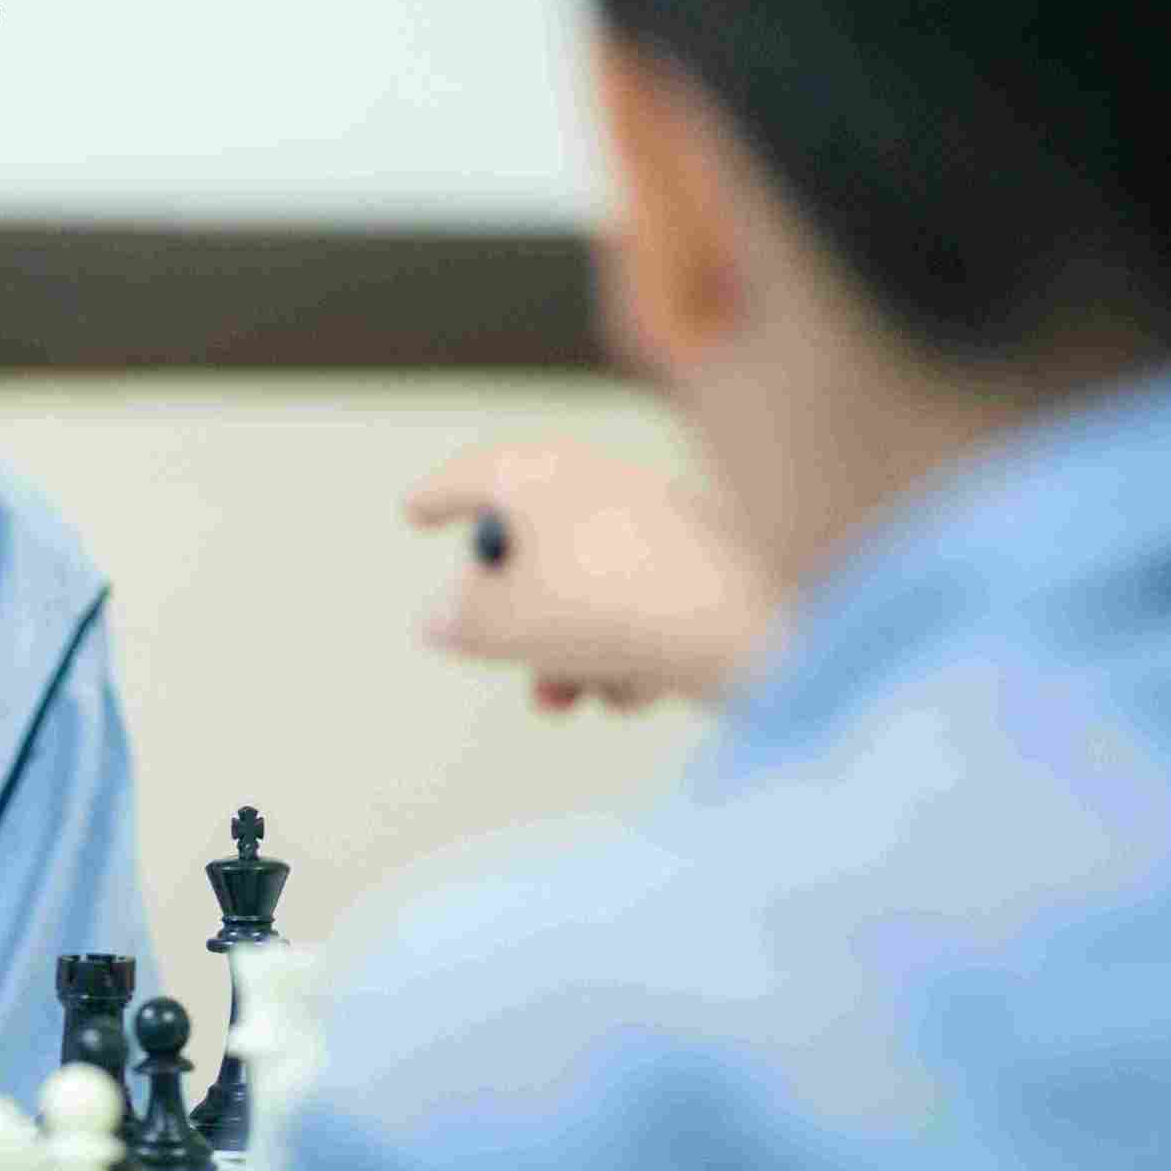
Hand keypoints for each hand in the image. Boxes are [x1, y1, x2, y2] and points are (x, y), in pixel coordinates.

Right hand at [405, 434, 779, 707]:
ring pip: (585, 584)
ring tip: (563, 699)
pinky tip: (635, 690)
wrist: (756, 624)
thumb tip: (442, 616)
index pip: (474, 472)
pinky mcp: (707, 565)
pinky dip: (625, 648)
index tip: (413, 514)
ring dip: (563, 647)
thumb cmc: (612, 607)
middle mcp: (601, 481)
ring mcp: (659, 521)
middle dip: (509, 612)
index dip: (437, 496)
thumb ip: (461, 620)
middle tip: (493, 650)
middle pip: (532, 540)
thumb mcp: (507, 625)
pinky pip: (640, 604)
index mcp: (544, 471)